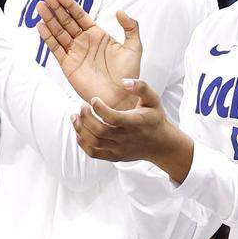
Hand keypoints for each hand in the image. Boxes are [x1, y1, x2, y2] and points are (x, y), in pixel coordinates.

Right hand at [38, 0, 142, 106]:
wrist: (121, 97)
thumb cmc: (129, 74)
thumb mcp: (134, 48)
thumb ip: (130, 27)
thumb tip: (119, 11)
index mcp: (97, 35)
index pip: (79, 16)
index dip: (69, 4)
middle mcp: (84, 42)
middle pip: (66, 21)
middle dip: (56, 8)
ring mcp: (75, 53)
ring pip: (58, 33)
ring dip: (49, 19)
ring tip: (40, 6)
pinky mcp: (68, 66)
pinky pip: (56, 49)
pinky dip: (48, 38)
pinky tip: (41, 26)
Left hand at [72, 80, 192, 178]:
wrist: (161, 145)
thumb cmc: (155, 119)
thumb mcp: (154, 100)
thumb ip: (141, 87)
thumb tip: (124, 81)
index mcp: (135, 123)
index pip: (112, 118)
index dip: (99, 108)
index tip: (94, 99)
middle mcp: (126, 138)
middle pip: (99, 130)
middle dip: (86, 117)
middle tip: (82, 106)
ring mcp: (120, 149)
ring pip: (94, 142)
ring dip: (80, 129)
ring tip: (75, 116)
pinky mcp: (115, 157)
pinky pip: (94, 153)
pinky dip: (83, 143)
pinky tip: (79, 132)